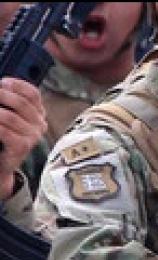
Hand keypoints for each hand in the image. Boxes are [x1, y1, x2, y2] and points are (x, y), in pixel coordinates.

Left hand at [0, 78, 44, 195]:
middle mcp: (40, 125)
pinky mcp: (22, 146)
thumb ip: (11, 102)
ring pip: (9, 116)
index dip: (17, 85)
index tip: (2, 82)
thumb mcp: (12, 117)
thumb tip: (1, 86)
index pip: (33, 94)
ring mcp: (32, 136)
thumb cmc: (5, 136)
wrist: (3, 163)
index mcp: (39, 114)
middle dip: (1, 95)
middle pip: (20, 103)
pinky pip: (3, 130)